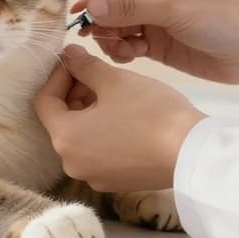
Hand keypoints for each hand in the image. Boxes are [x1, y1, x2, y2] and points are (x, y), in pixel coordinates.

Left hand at [35, 45, 205, 192]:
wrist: (193, 153)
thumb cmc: (150, 112)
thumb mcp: (114, 81)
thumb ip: (84, 66)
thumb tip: (67, 55)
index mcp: (64, 138)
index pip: (44, 101)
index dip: (57, 76)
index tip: (75, 61)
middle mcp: (72, 163)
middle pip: (61, 120)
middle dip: (75, 93)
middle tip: (96, 73)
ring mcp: (94, 176)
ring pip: (80, 136)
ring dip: (89, 111)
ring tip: (113, 92)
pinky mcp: (115, 182)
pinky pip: (98, 152)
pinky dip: (103, 132)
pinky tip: (124, 115)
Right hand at [72, 0, 238, 97]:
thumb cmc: (222, 19)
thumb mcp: (174, 10)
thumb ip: (130, 8)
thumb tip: (90, 6)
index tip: (80, 15)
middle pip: (107, 2)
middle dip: (100, 20)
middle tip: (96, 38)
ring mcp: (152, 17)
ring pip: (113, 25)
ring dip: (111, 39)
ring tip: (125, 51)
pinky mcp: (155, 42)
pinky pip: (125, 44)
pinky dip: (123, 51)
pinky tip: (134, 58)